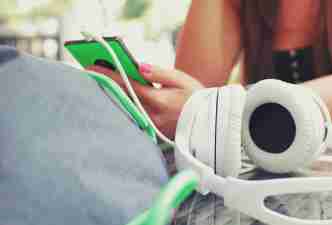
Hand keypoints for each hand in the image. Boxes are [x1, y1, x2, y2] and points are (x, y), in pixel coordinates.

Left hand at [86, 64, 203, 138]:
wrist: (209, 122)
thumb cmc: (197, 98)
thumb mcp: (182, 80)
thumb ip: (159, 73)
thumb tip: (138, 66)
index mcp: (158, 99)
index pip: (127, 84)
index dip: (107, 75)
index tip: (89, 67)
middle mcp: (151, 115)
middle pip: (120, 98)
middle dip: (102, 86)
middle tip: (86, 75)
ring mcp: (151, 125)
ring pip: (123, 109)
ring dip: (109, 97)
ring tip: (96, 86)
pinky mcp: (152, 131)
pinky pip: (131, 117)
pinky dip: (120, 107)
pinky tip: (113, 101)